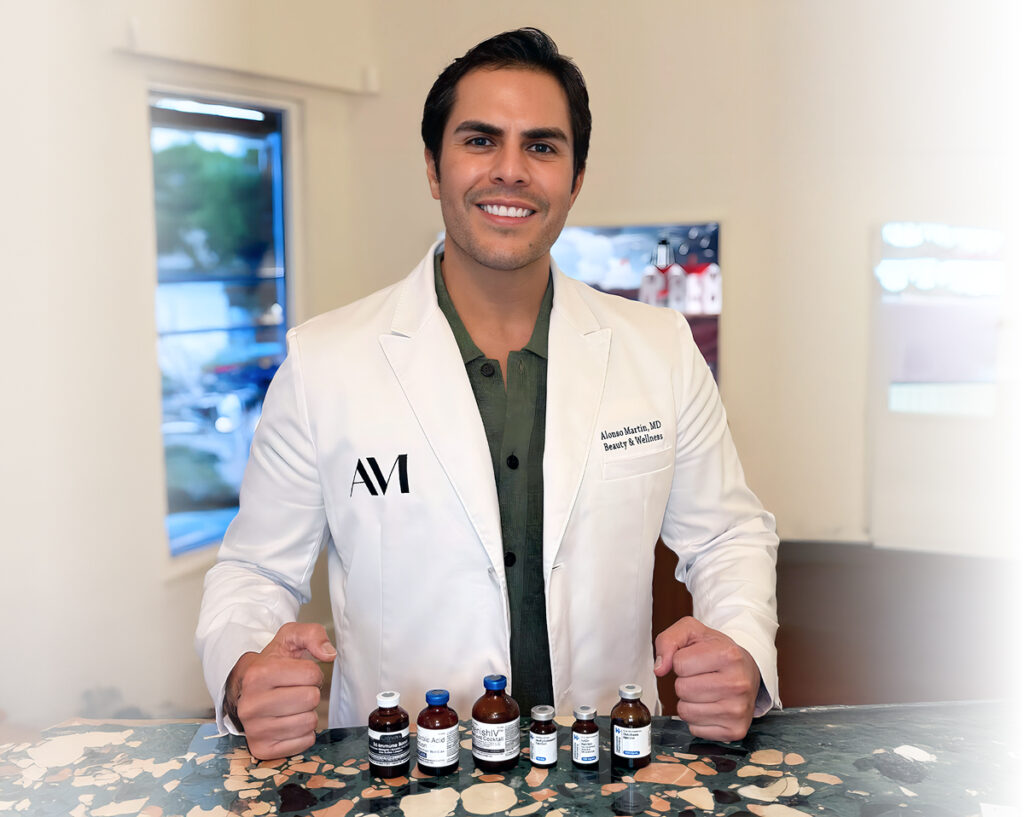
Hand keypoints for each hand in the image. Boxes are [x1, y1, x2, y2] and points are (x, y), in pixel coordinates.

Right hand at [225, 622, 336, 759]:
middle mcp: (251, 704)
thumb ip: (312, 634)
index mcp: (258, 675)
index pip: (311, 674)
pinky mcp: (262, 749)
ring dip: (307, 712)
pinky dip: (304, 733)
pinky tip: (289, 722)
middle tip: (295, 690)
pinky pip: (304, 742)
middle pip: (311, 699)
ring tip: (292, 705)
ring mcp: (255, 730)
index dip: (312, 672)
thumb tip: (329, 654)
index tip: (297, 674)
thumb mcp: (289, 638)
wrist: (246, 689)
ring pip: (309, 722)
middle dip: (310, 692)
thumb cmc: (272, 664)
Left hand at [653, 616, 759, 741]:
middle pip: (682, 689)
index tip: (696, 659)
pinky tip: (712, 706)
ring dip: (688, 701)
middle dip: (684, 682)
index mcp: (729, 655)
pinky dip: (697, 719)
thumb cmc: (718, 651)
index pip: (679, 663)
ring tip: (706, 690)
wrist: (747, 670)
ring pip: (685, 712)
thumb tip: (659, 669)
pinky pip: (694, 729)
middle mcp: (738, 684)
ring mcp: (738, 710)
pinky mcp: (735, 730)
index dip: (680, 661)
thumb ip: (668, 641)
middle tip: (701, 676)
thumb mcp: (692, 632)